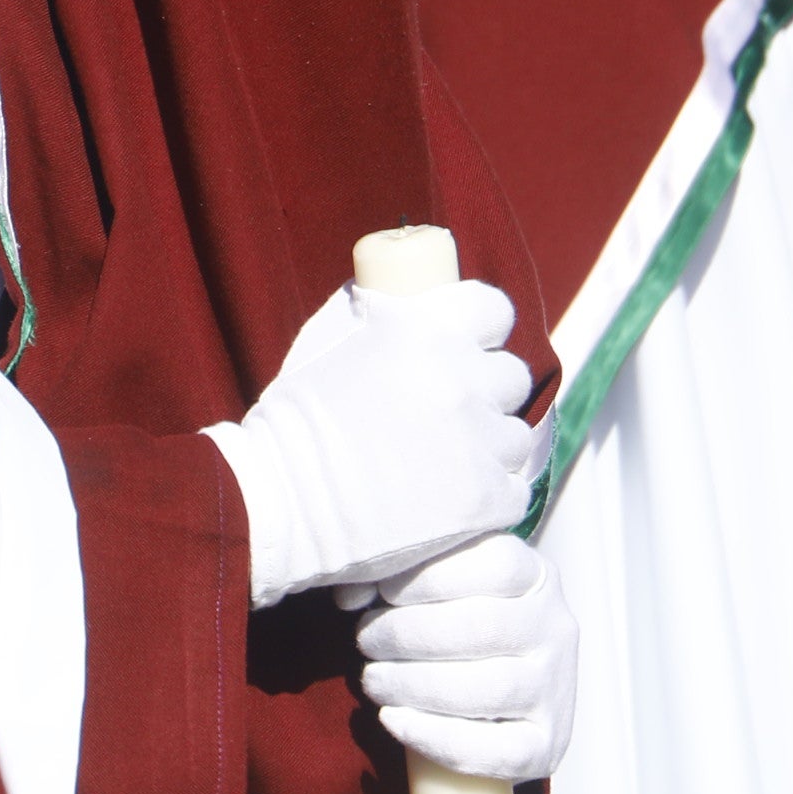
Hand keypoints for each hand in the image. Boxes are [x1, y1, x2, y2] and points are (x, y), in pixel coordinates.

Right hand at [205, 274, 535, 605]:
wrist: (276, 505)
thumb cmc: (291, 424)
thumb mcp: (328, 342)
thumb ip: (375, 310)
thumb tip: (399, 287)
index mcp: (425, 329)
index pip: (494, 310)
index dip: (484, 331)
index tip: (470, 349)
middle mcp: (461, 379)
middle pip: (511, 377)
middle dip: (486, 394)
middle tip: (450, 419)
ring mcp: (478, 442)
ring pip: (515, 438)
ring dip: (489, 449)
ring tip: (445, 468)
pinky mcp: (485, 499)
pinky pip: (514, 492)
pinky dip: (488, 499)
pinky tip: (449, 506)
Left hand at [354, 531, 579, 781]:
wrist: (497, 708)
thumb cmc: (459, 634)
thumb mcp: (444, 589)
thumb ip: (401, 575)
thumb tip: (352, 591)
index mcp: (536, 578)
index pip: (491, 565)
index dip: (427, 577)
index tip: (382, 592)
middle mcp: (555, 630)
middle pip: (481, 627)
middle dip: (406, 634)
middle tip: (366, 640)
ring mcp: (555, 692)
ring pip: (485, 689)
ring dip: (412, 684)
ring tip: (373, 680)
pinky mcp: (545, 749)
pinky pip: (492, 750)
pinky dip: (434, 737)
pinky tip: (393, 720)